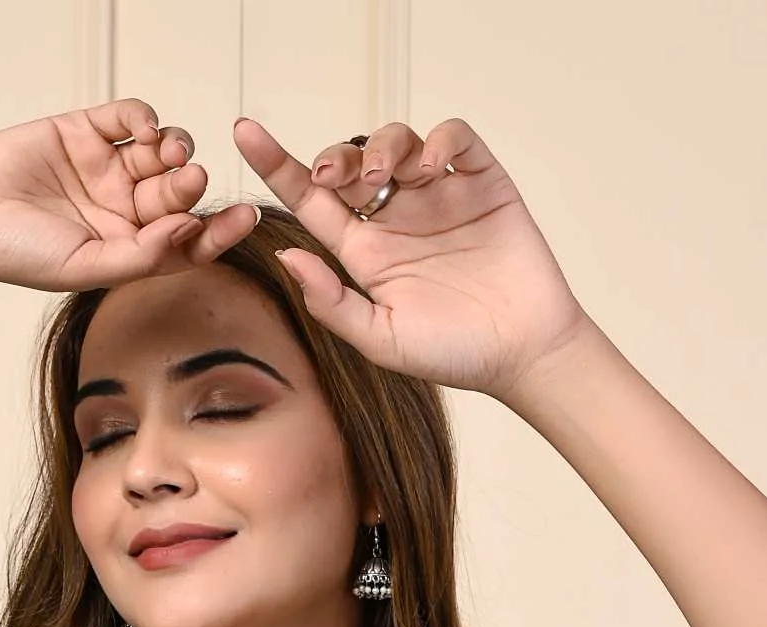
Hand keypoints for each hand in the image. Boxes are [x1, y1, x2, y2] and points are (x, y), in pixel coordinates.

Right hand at [0, 97, 260, 291]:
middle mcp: (121, 210)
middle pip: (176, 194)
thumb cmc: (16, 253)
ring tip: (170, 150)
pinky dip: (143, 117)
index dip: (217, 231)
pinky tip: (142, 128)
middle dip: (189, 185)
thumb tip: (188, 231)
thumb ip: (139, 256)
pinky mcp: (85, 131)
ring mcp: (105, 168)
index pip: (185, 241)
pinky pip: (128, 117)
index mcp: (127, 250)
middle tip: (189, 178)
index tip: (245, 217)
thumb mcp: (86, 268)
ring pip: (159, 153)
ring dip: (174, 148)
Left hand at [232, 114, 585, 398]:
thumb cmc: (454, 353)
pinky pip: (454, 138)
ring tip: (384, 180)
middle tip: (333, 178)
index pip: (311, 201)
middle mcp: (396, 217)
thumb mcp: (382, 340)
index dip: (277, 163)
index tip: (244, 132)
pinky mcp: (481, 181)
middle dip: (333, 157)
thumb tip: (286, 256)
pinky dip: (438, 140)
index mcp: (365, 253)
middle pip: (349, 162)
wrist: (523, 353)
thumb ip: (332, 303)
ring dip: (380, 148)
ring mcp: (438, 195)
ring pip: (396, 141)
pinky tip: (430, 170)